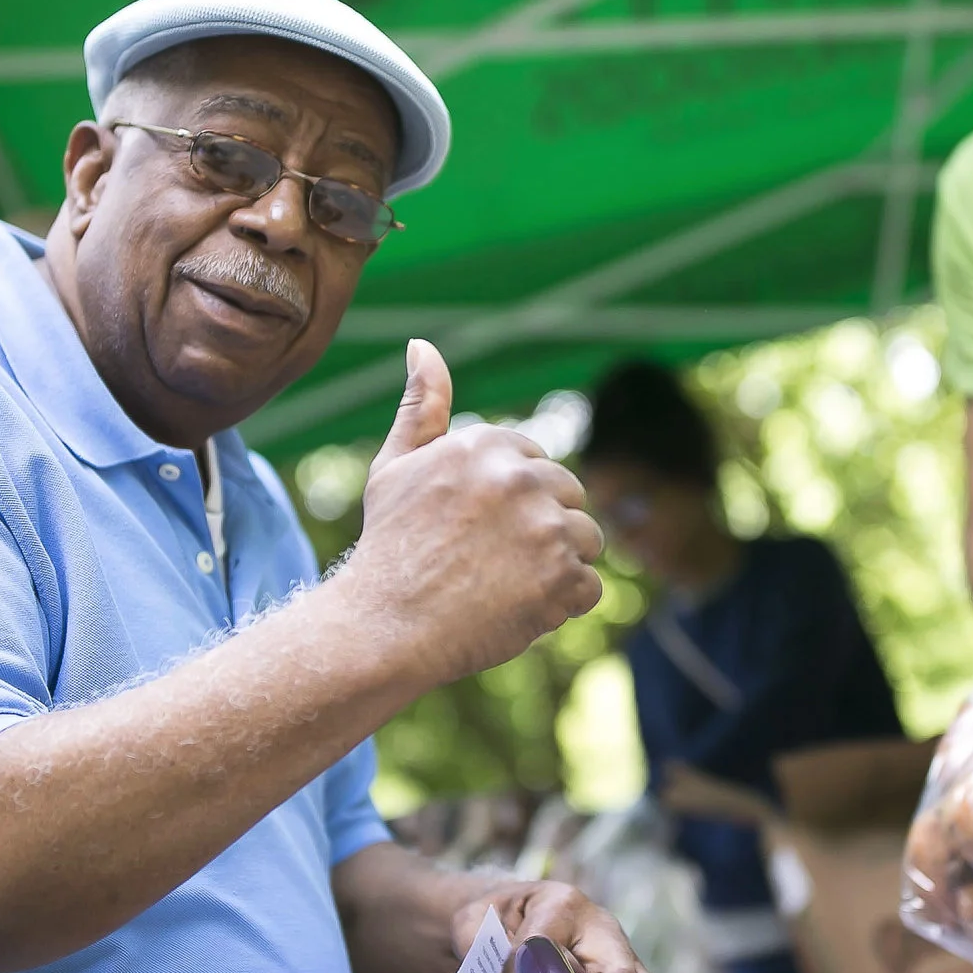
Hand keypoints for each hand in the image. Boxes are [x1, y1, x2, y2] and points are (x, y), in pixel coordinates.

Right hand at [342, 341, 604, 686]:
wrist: (384, 626)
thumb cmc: (389, 547)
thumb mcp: (395, 466)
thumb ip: (422, 406)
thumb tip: (422, 346)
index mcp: (488, 445)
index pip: (537, 466)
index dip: (511, 505)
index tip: (475, 531)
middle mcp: (521, 477)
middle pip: (569, 498)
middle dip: (540, 531)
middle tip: (487, 563)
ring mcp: (547, 527)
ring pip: (587, 540)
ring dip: (557, 567)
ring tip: (504, 586)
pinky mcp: (564, 577)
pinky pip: (589, 589)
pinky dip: (561, 606)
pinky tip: (515, 610)